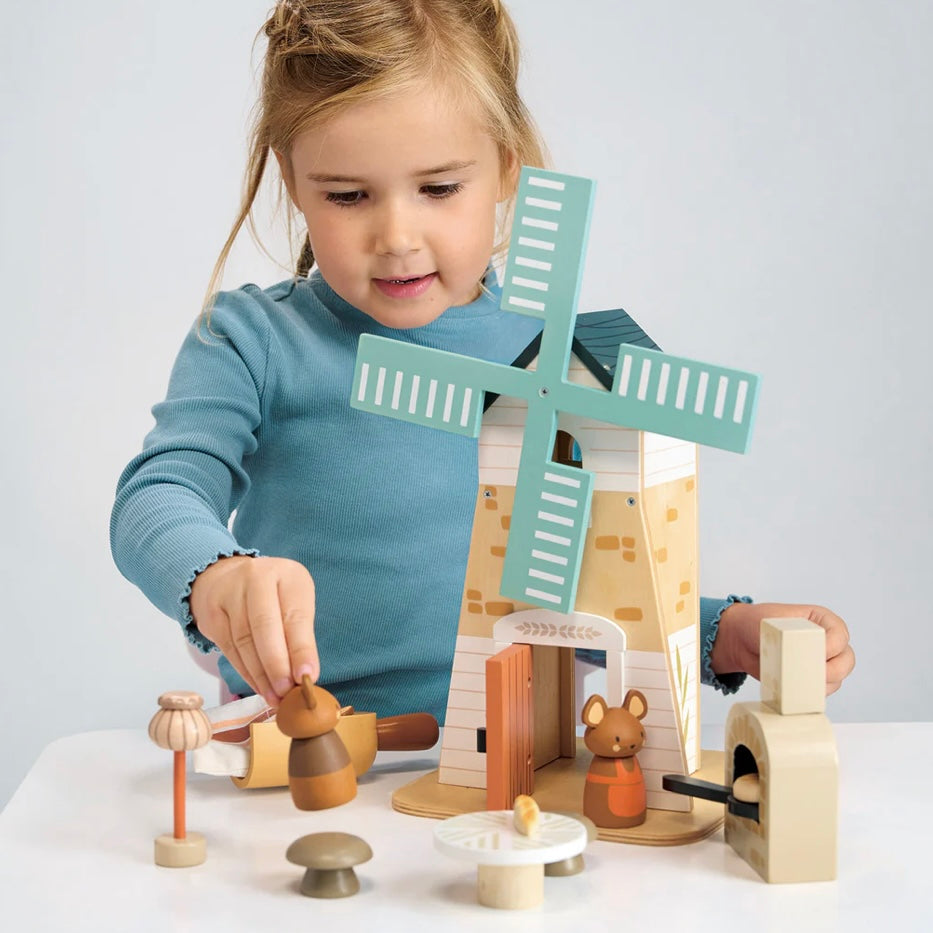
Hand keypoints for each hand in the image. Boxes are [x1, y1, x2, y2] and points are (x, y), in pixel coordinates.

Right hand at [189, 555, 318, 706]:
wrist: (230, 578)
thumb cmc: (274, 597)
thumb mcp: (295, 603)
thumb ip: (300, 636)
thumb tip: (304, 677)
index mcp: (288, 574)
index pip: (295, 616)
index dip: (301, 649)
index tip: (308, 677)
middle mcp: (257, 577)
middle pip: (265, 627)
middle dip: (276, 665)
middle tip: (286, 693)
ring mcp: (230, 592)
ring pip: (244, 641)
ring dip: (260, 675)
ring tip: (274, 697)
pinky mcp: (211, 612)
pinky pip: (228, 648)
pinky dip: (245, 672)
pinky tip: (258, 687)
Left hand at [710, 601, 854, 695]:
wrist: (740, 640)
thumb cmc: (756, 624)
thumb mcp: (772, 624)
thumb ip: (790, 637)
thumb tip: (803, 657)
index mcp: (822, 620)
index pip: (840, 635)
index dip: (832, 647)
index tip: (815, 652)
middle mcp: (826, 641)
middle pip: (846, 660)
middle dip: (833, 670)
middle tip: (813, 674)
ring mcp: (820, 662)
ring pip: (836, 679)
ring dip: (822, 685)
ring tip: (800, 681)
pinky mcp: (810, 679)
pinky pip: (821, 691)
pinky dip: (812, 694)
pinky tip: (798, 691)